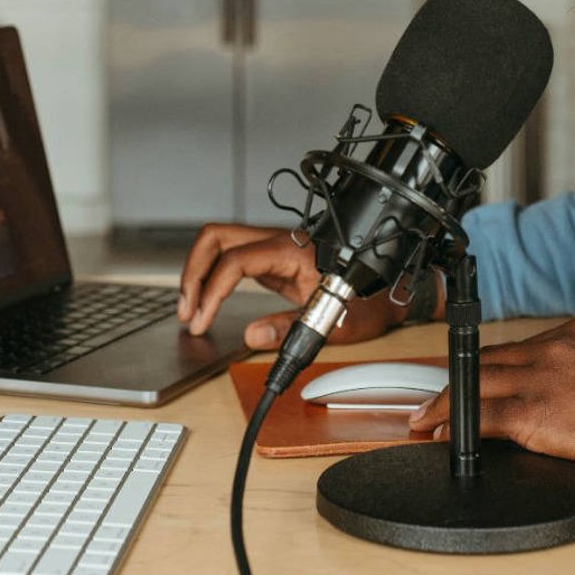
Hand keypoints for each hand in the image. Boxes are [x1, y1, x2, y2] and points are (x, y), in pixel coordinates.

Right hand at [176, 223, 410, 350]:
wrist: (387, 292)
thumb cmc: (367, 302)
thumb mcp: (334, 322)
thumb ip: (291, 329)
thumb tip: (253, 337)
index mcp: (292, 251)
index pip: (235, 260)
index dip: (212, 291)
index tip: (201, 320)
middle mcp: (278, 241)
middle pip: (215, 237)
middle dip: (192, 271)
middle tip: (186, 310)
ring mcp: (273, 247)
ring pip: (218, 242)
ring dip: (197, 271)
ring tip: (190, 309)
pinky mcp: (271, 259)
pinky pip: (230, 257)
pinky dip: (211, 276)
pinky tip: (207, 302)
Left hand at [408, 317, 574, 574]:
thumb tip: (546, 407)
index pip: (519, 348)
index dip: (486, 371)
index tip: (468, 386)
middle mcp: (563, 343)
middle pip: (491, 361)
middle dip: (459, 385)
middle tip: (432, 407)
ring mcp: (549, 372)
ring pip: (477, 383)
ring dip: (446, 406)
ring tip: (427, 423)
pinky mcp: (540, 408)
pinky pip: (482, 415)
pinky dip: (457, 426)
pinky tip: (445, 438)